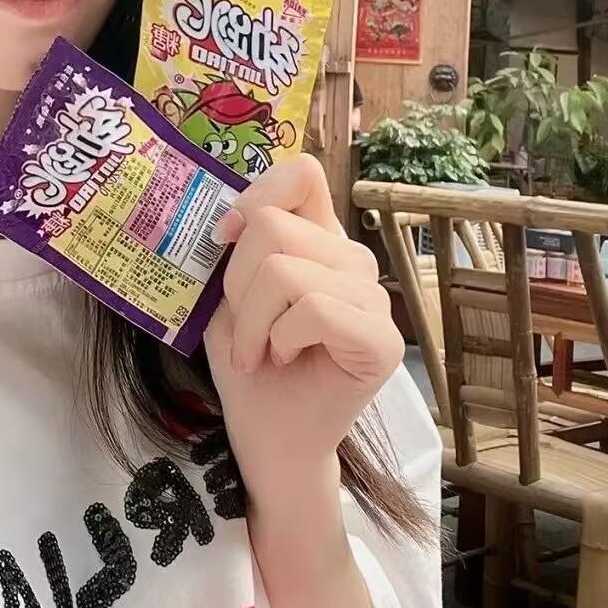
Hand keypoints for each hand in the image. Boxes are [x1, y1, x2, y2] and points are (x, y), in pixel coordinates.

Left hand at [204, 155, 403, 486]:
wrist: (266, 433)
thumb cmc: (247, 361)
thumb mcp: (226, 294)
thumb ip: (233, 250)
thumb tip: (226, 220)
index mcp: (317, 237)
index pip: (302, 173)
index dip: (257, 193)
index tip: (225, 236)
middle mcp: (351, 258)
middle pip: (272, 227)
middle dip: (238, 284)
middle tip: (246, 327)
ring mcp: (373, 296)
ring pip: (285, 271)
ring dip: (253, 321)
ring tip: (261, 350)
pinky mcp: (382, 339)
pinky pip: (313, 310)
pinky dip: (279, 339)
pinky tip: (283, 360)